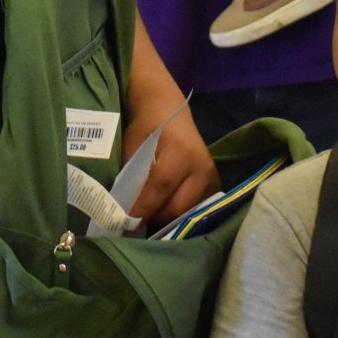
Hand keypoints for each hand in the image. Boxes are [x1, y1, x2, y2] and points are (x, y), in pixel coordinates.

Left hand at [122, 102, 218, 226]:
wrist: (170, 111)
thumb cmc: (147, 128)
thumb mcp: (132, 147)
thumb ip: (130, 178)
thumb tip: (122, 211)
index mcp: (180, 152)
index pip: (160, 187)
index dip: (142, 209)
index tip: (125, 226)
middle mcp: (201, 167)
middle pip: (177, 207)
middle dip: (153, 219)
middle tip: (133, 224)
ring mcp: (211, 178)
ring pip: (186, 213)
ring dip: (165, 219)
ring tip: (147, 217)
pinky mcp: (214, 185)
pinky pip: (194, 209)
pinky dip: (176, 214)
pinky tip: (162, 211)